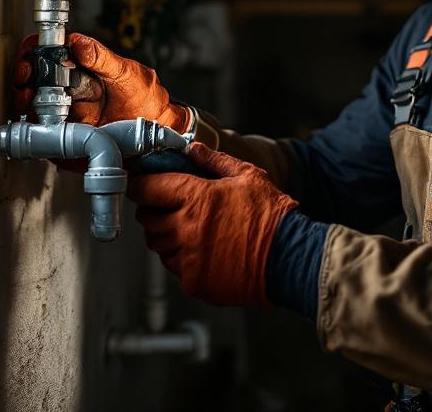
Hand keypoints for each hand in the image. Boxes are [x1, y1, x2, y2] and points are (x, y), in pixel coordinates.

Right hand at [11, 32, 189, 129]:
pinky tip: (38, 119)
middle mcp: (69, 91)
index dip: (35, 50)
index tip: (31, 50)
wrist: (159, 131)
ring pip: (32, 105)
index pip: (48, 54)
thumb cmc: (146, 99)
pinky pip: (43, 133)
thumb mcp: (127, 73)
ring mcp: (65, 114)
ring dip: (24, 99)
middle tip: (27, 74)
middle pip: (34, 79)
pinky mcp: (66, 137)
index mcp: (81, 69)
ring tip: (29, 95)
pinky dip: (35, 126)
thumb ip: (102, 58)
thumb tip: (78, 41)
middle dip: (25, 74)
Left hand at [127, 142, 298, 307]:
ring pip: (159, 245)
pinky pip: (175, 267)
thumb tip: (192, 149)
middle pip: (147, 219)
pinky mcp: (194, 282)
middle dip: (153, 211)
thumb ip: (214, 160)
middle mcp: (186, 228)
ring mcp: (188, 258)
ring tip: (191, 230)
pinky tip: (205, 250)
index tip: (144, 186)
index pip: (147, 189)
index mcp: (195, 197)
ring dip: (167, 236)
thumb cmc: (271, 214)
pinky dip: (183, 258)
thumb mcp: (247, 176)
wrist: (289, 258)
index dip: (142, 185)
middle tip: (169, 207)